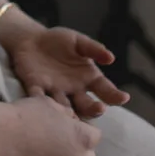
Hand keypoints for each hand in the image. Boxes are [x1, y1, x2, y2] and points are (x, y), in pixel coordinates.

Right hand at [0, 94, 101, 155]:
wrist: (4, 136)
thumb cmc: (29, 114)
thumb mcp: (51, 103)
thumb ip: (66, 113)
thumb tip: (71, 120)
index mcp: (84, 138)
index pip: (96, 135)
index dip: (84, 126)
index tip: (70, 121)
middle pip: (88, 153)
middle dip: (80, 144)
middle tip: (62, 132)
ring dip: (68, 153)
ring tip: (50, 141)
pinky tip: (41, 149)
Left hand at [8, 27, 130, 119]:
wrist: (32, 40)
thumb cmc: (59, 41)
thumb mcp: (78, 41)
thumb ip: (93, 49)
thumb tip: (111, 58)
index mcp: (88, 78)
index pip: (105, 90)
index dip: (114, 95)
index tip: (123, 98)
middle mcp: (74, 90)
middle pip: (87, 105)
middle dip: (94, 108)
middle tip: (100, 108)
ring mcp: (55, 91)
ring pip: (65, 107)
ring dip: (69, 113)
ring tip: (74, 115)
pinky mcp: (36, 88)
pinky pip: (38, 97)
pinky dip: (41, 101)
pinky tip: (44, 103)